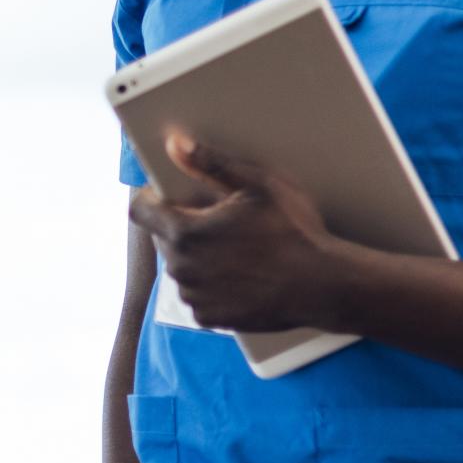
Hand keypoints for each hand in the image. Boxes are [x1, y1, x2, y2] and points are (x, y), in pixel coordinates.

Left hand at [129, 133, 351, 333]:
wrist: (323, 286)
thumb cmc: (294, 231)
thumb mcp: (258, 185)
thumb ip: (211, 163)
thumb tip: (174, 144)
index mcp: (184, 232)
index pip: (140, 211)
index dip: (150, 199)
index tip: (168, 195)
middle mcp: (181, 268)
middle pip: (162, 238)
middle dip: (180, 226)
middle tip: (219, 221)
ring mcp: (194, 296)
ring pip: (180, 268)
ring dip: (196, 257)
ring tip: (234, 250)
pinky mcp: (209, 318)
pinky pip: (197, 295)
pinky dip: (210, 285)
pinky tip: (240, 276)